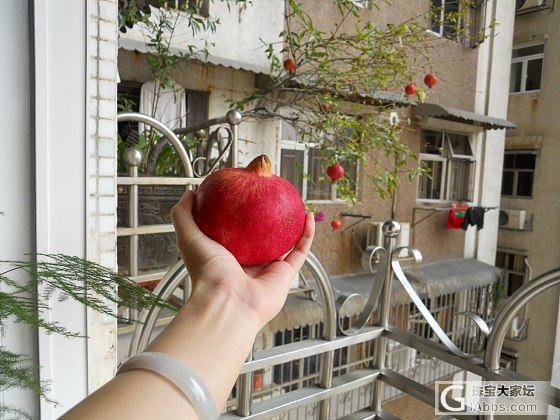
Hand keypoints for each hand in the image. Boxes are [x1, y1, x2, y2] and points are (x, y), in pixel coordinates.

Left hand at [170, 190, 314, 327]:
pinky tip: (308, 216)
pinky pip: (300, 251)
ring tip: (296, 205)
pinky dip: (307, 234)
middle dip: (268, 221)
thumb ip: (184, 215)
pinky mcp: (284, 275)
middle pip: (262, 239)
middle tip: (273, 200)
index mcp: (226, 258)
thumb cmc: (207, 274)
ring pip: (285, 244)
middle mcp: (248, 265)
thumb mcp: (188, 237)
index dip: (241, 216)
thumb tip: (189, 193)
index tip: (246, 197)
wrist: (226, 302)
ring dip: (292, 226)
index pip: (235, 233)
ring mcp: (267, 270)